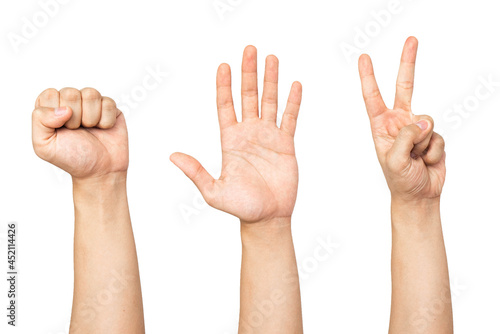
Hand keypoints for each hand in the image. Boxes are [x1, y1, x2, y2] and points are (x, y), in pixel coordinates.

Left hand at [32, 88, 127, 179]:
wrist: (100, 171)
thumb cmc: (72, 158)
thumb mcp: (44, 145)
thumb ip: (40, 120)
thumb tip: (65, 109)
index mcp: (51, 107)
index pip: (50, 94)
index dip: (56, 114)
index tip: (61, 130)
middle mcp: (71, 102)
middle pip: (71, 93)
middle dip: (75, 118)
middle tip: (77, 131)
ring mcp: (91, 104)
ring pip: (91, 94)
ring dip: (91, 118)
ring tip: (90, 129)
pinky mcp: (110, 108)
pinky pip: (108, 103)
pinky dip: (106, 121)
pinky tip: (103, 129)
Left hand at [171, 46, 302, 222]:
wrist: (267, 217)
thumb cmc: (241, 206)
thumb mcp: (213, 191)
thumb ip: (196, 172)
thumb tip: (172, 156)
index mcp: (230, 140)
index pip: (225, 106)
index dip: (224, 86)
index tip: (224, 66)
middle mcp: (248, 133)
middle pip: (247, 96)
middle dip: (248, 73)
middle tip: (250, 49)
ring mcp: (268, 137)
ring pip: (269, 101)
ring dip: (270, 80)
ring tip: (271, 59)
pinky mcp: (286, 144)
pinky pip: (290, 118)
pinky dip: (293, 102)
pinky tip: (294, 85)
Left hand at [358, 37, 445, 202]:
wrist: (419, 195)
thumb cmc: (400, 180)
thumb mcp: (393, 161)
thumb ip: (405, 137)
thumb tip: (422, 120)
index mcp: (381, 126)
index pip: (373, 97)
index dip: (369, 77)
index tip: (364, 58)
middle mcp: (398, 122)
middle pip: (404, 87)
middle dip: (407, 63)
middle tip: (411, 39)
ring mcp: (416, 128)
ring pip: (426, 120)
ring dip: (423, 142)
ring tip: (415, 158)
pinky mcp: (432, 136)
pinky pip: (438, 136)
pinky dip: (433, 151)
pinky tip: (426, 161)